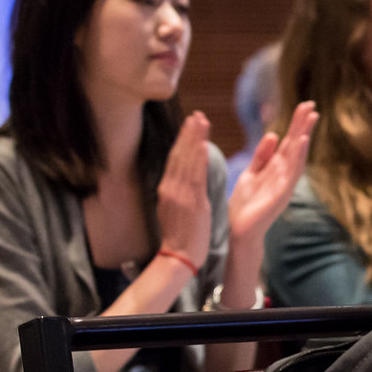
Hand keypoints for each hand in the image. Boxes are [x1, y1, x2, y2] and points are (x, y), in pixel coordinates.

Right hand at [156, 113, 213, 266]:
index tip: (190, 125)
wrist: (178, 257)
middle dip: (188, 134)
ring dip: (194, 139)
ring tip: (200, 120)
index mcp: (168, 190)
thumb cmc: (181, 237)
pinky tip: (203, 143)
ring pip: (186, 160)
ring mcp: (180, 194)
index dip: (182, 141)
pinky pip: (195, 175)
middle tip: (196, 114)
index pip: (176, 160)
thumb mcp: (177, 210)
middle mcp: (171, 189)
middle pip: (179, 155)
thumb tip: (186, 181)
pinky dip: (198, 158)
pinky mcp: (191, 202)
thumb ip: (181, 193)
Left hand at [228, 100, 316, 245]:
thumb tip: (274, 134)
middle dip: (303, 126)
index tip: (304, 106)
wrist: (238, 232)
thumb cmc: (245, 205)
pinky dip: (297, 158)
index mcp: (276, 170)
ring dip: (304, 138)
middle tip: (311, 105)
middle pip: (296, 147)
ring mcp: (284, 186)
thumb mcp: (252, 174)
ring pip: (297, 158)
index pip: (289, 143)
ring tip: (310, 119)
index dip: (296, 125)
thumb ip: (262, 156)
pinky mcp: (280, 195)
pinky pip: (291, 173)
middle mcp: (284, 176)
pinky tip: (300, 143)